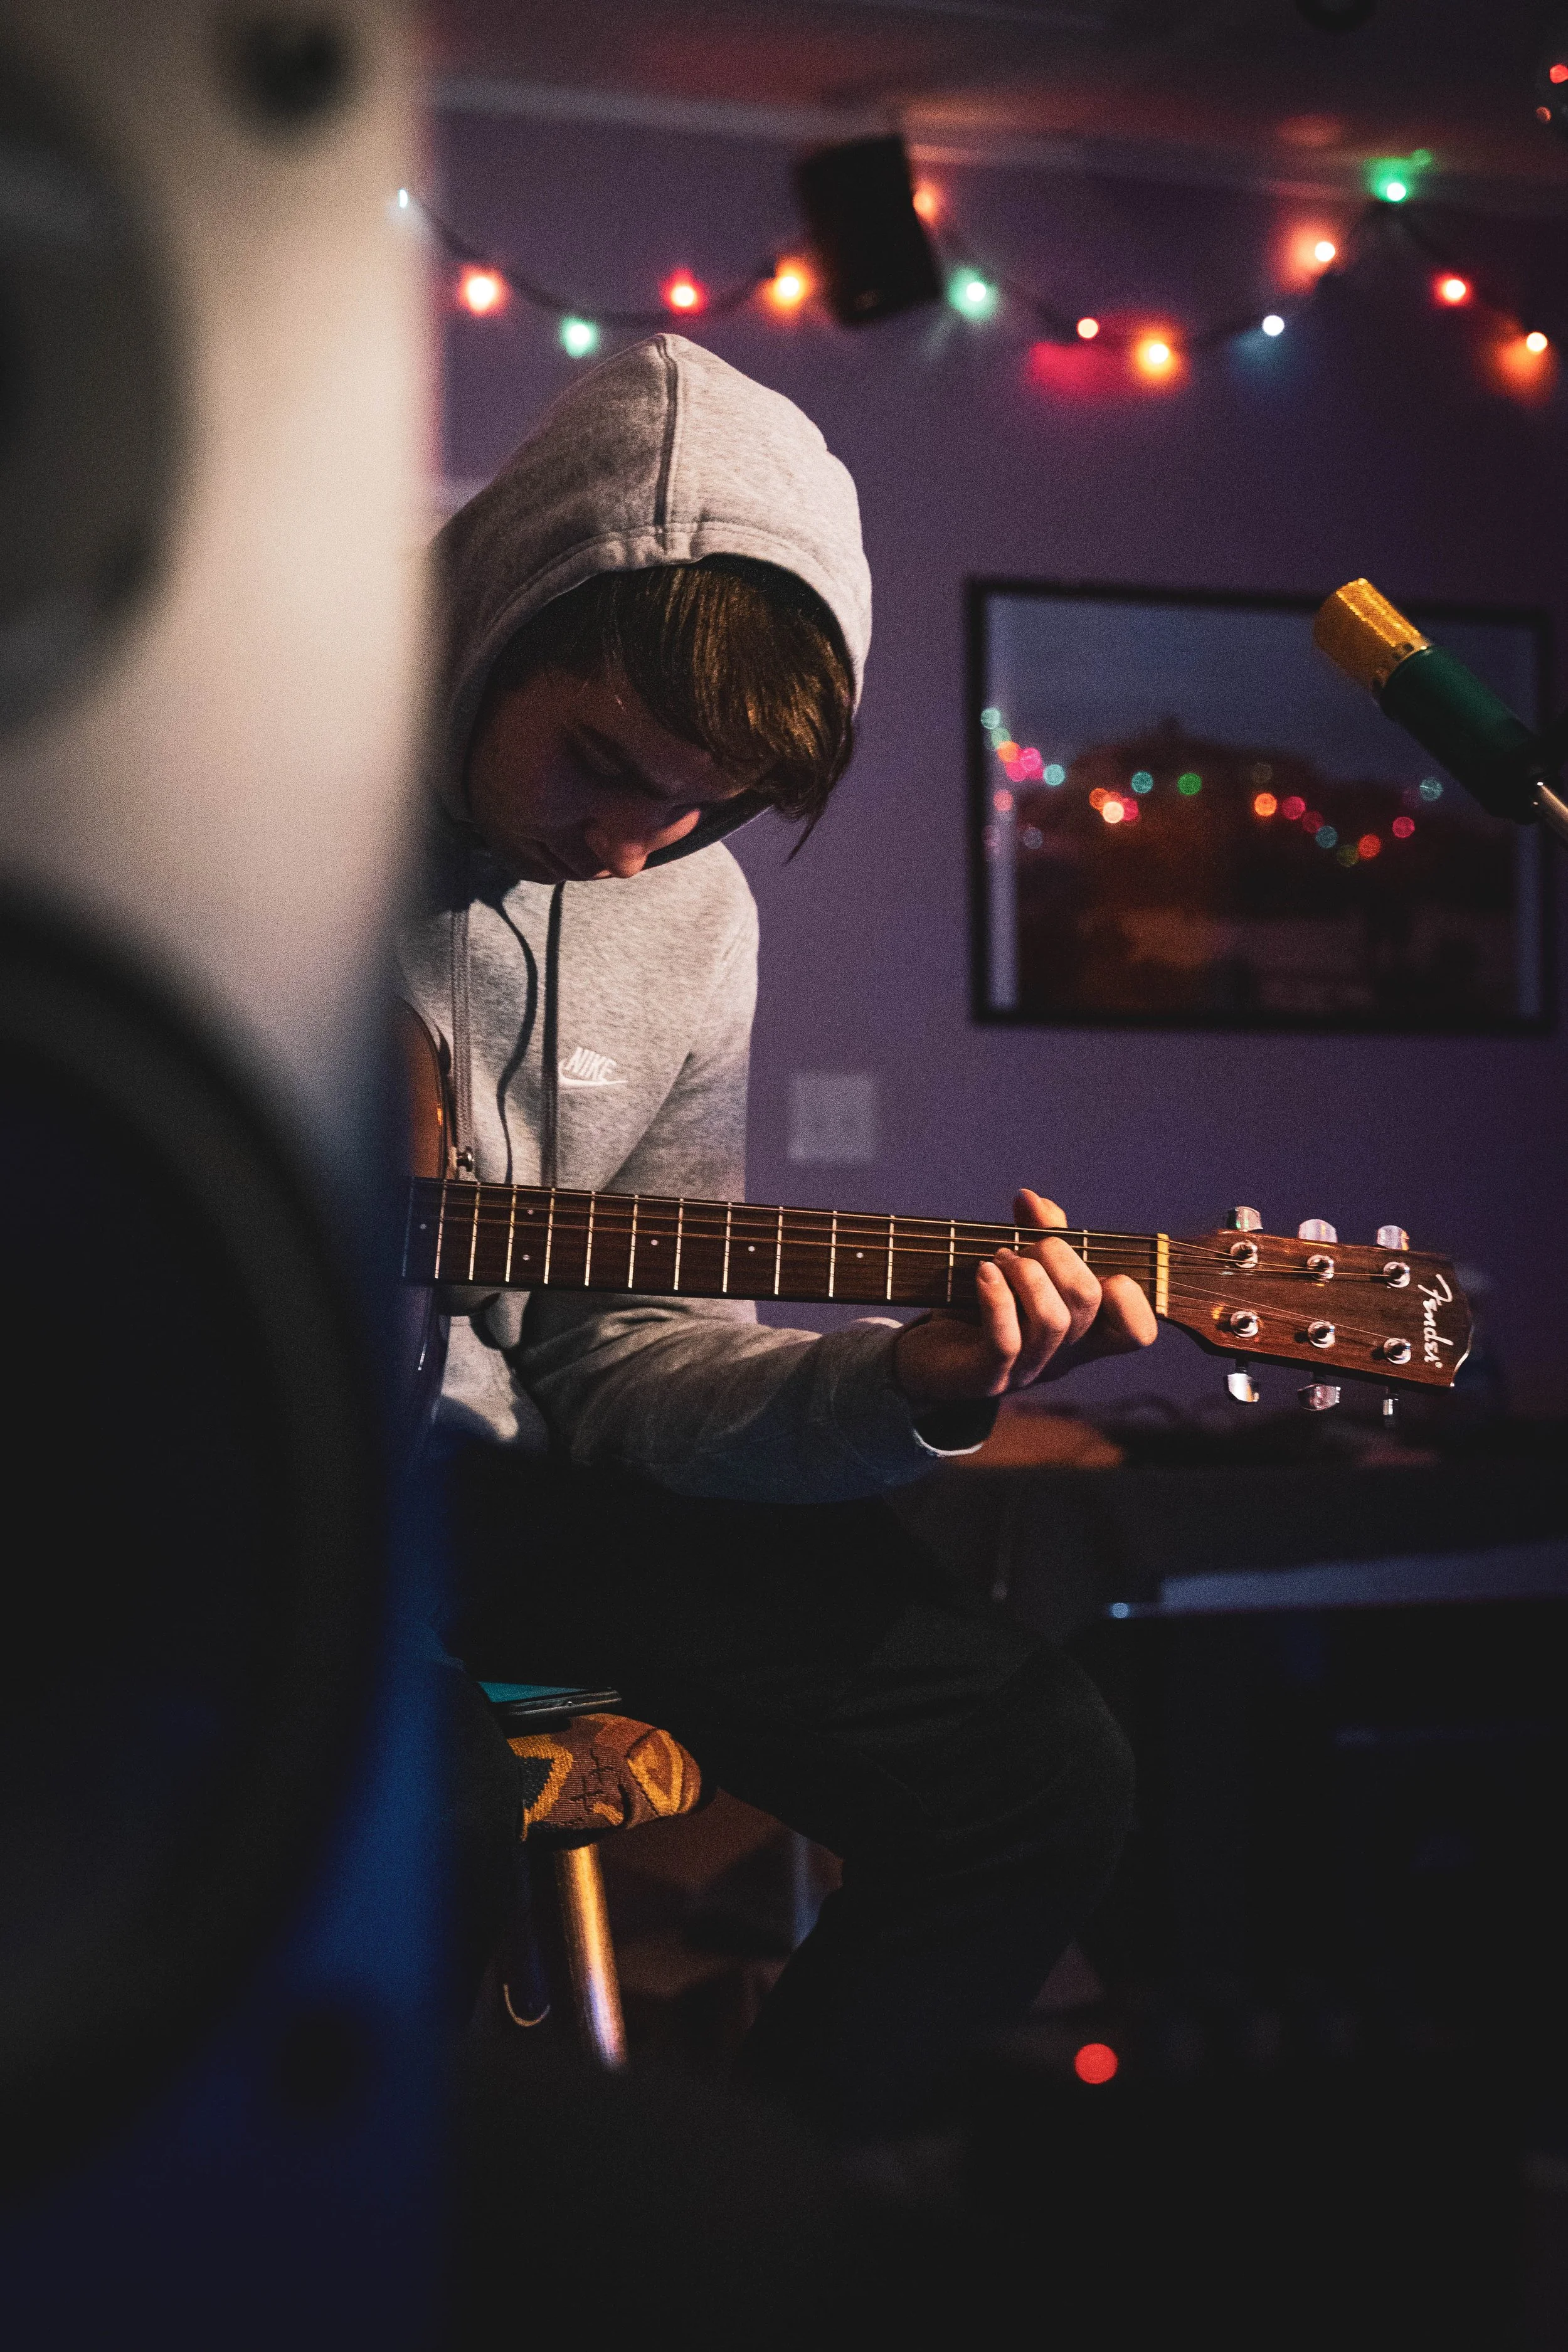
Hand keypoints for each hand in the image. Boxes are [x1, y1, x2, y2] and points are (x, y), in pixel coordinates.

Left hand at [893, 1188, 1157, 1407]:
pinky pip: (1006, 1339)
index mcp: (1084, 1335)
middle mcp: (1063, 1357)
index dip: (1130, 1296)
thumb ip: (1037, 1232)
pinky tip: (983, 1272)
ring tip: (1000, 1258)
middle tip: (1023, 1247)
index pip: (1139, 1332)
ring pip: (1054, 1320)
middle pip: (1089, 1300)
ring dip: (1026, 1273)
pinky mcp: (987, 1377)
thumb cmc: (982, 1308)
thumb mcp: (1021, 1268)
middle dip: (1057, 1253)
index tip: (1089, 1268)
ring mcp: (1028, 1371)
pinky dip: (996, 1296)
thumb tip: (1030, 1199)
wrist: (927, 1358)